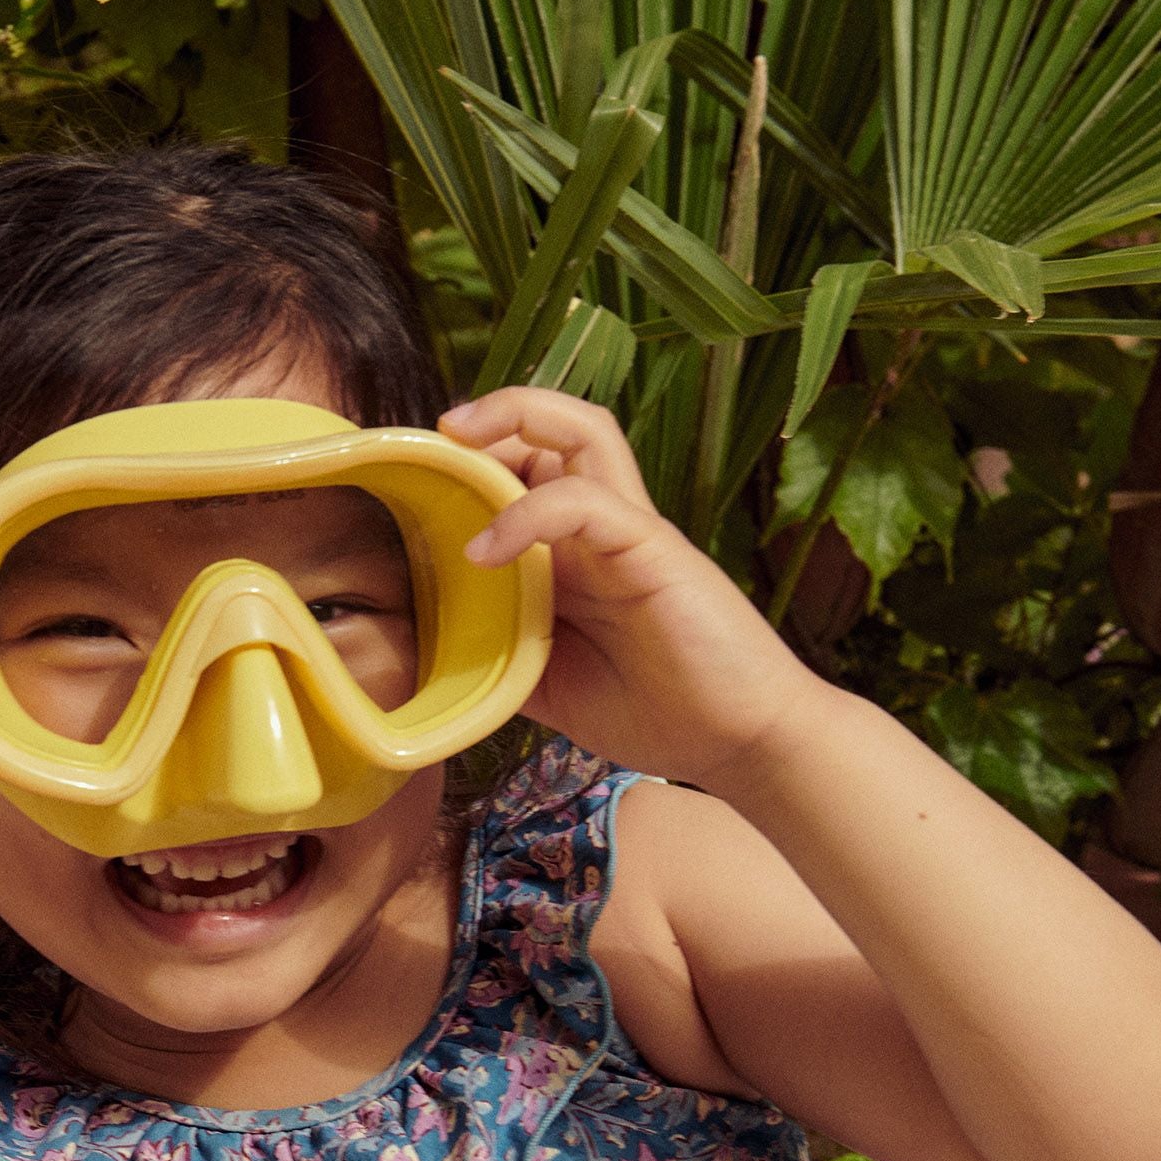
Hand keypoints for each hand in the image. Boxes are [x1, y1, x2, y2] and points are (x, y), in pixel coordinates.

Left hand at [439, 387, 824, 788]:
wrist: (740, 744)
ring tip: (455, 436)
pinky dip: (526, 514)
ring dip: (514, 418)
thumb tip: (437, 649)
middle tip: (434, 438)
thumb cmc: (659, 712)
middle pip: (556, 430)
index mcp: (581, 555)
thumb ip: (504, 653)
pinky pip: (586, 501)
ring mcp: (630, 533)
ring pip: (581, 434)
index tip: (420, 478)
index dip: (477, 461)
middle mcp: (605, 530)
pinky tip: (484, 550)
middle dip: (493, 417)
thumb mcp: (552, 685)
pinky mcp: (652, 549)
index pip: (532, 472)